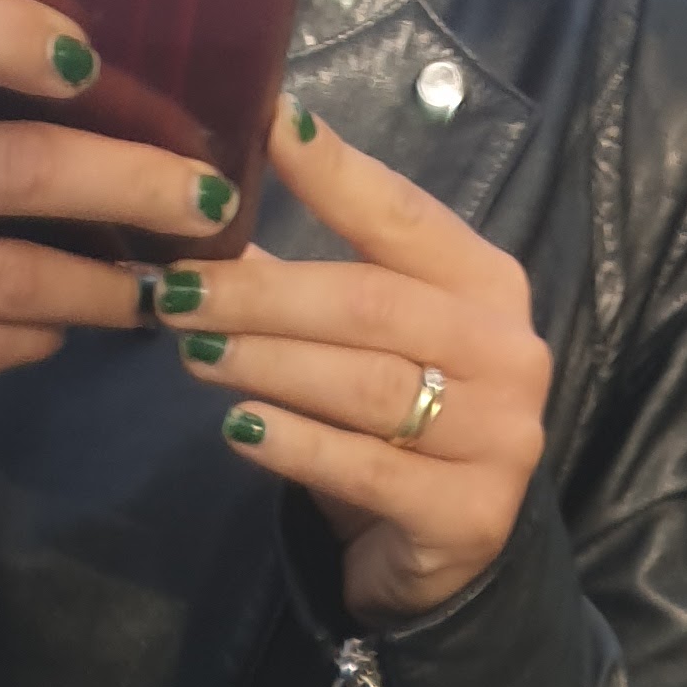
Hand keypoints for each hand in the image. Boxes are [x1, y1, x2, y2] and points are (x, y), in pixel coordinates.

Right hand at [0, 0, 237, 405]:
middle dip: (131, 183)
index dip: (6, 35)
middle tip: (206, 201)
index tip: (88, 61)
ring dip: (111, 286)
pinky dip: (50, 333)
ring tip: (168, 286)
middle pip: (17, 168)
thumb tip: (130, 82)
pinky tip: (76, 321)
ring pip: (19, 278)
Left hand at [152, 104, 550, 615]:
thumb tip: (225, 206)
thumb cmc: (402, 434)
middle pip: (369, 304)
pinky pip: (362, 467)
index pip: (403, 216)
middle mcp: (507, 350)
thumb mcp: (375, 345)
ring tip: (194, 352)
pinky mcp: (468, 512)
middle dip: (264, 295)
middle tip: (180, 290)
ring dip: (267, 364)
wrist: (448, 561)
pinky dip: (292, 444)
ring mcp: (498, 434)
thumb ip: (323, 280)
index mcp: (488, 286)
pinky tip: (237, 428)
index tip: (265, 125)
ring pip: (363, 384)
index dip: (334, 172)